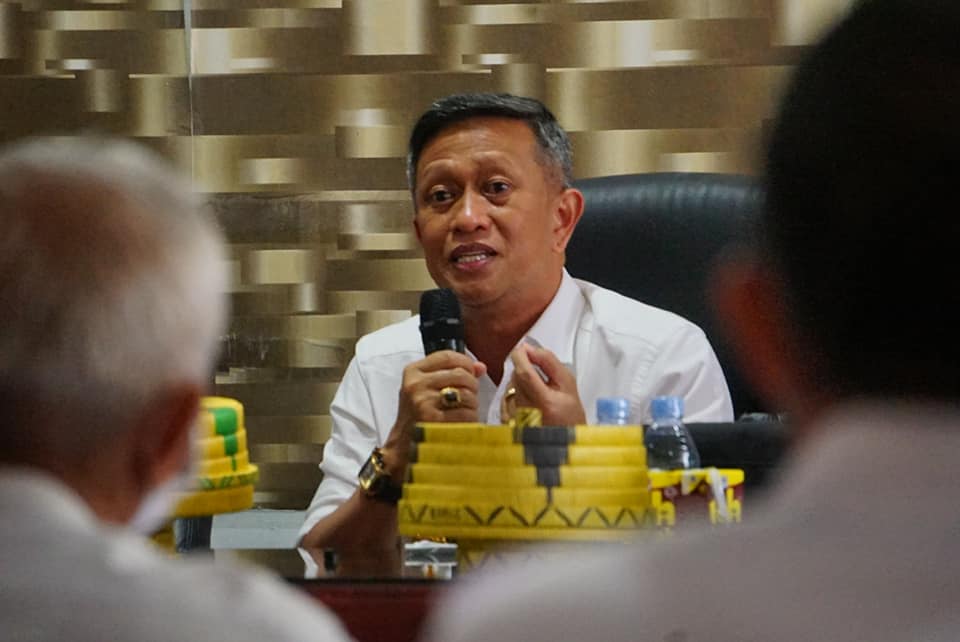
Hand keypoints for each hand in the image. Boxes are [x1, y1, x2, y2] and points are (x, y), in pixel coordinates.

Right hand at [382, 351, 485, 473]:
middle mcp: (416, 384)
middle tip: (469, 396)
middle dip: (472, 385)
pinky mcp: (433, 421)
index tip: (472, 372)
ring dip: (473, 404)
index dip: (466, 362)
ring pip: (466, 394)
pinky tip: (464, 423)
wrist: (404, 446)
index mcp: (413, 371)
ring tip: (465, 411)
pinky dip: (472, 419)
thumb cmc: (419, 414)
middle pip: (461, 374)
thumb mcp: (426, 388)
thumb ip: (451, 373)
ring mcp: (423, 403)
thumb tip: (480, 367)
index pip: (447, 356)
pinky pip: (466, 414)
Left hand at [503, 343, 585, 425]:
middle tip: (538, 375)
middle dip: (523, 369)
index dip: (520, 357)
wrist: (565, 441)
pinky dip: (513, 395)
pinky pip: (504, 400)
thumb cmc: (570, 416)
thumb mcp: (568, 384)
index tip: (523, 349)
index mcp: (544, 402)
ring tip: (536, 392)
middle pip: (515, 378)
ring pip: (509, 387)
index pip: (523, 373)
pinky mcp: (508, 425)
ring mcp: (515, 421)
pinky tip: (527, 401)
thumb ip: (549, 362)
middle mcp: (526, 413)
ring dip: (519, 383)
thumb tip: (530, 349)